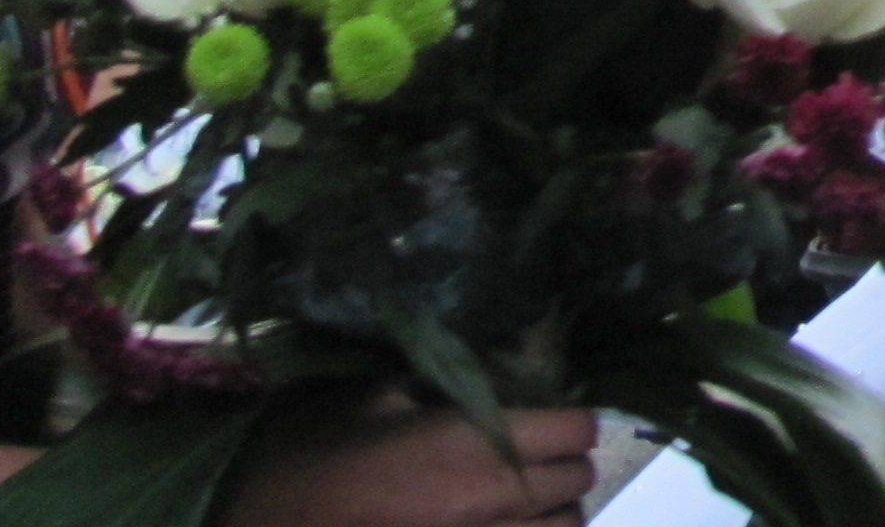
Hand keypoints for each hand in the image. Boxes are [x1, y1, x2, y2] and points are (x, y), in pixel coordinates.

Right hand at [221, 397, 596, 525]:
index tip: (550, 412)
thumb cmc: (306, 462)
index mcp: (476, 446)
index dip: (570, 416)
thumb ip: (438, 383)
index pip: (578, 428)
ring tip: (517, 499)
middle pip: (578, 481)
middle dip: (561, 462)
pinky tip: (494, 524)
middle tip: (530, 452)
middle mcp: (496, 504)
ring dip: (551, 511)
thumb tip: (483, 373)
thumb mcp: (368, 399)